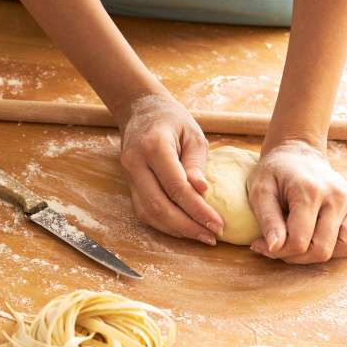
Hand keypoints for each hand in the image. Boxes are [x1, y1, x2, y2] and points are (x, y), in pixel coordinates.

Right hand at [119, 95, 223, 244]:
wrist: (141, 111)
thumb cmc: (172, 120)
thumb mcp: (193, 134)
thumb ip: (197, 163)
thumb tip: (202, 191)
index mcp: (154, 147)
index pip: (176, 187)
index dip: (198, 209)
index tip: (218, 223)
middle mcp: (135, 163)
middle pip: (159, 206)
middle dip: (187, 226)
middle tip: (212, 236)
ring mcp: (128, 176)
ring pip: (149, 213)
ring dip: (176, 229)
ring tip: (201, 235)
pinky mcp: (128, 185)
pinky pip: (144, 212)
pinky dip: (165, 224)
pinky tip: (185, 228)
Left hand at [247, 140, 346, 263]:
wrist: (297, 154)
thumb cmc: (275, 174)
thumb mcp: (260, 191)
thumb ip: (267, 220)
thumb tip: (274, 247)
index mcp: (310, 191)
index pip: (299, 242)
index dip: (278, 251)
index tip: (262, 245)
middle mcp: (338, 196)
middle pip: (323, 250)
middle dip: (298, 257)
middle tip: (281, 246)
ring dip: (324, 253)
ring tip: (305, 241)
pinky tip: (326, 235)